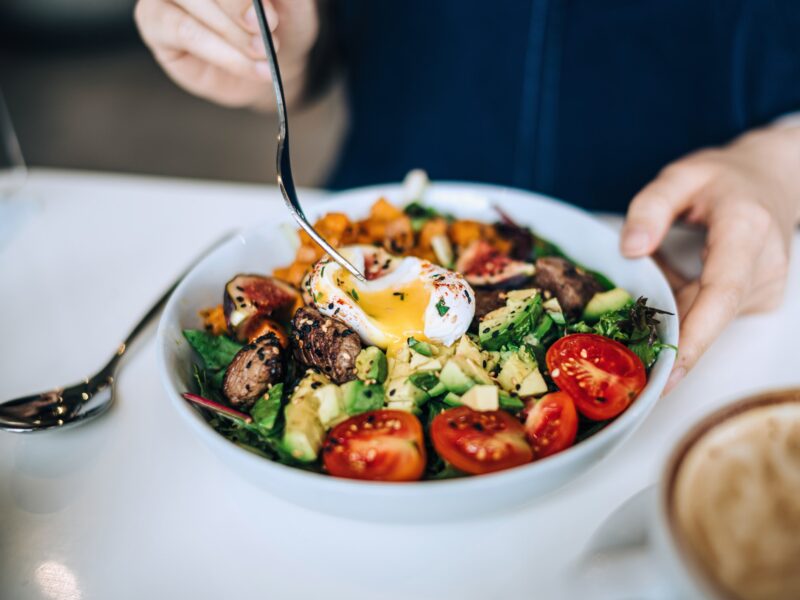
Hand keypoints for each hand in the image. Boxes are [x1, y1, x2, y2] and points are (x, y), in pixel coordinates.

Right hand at [134, 0, 317, 107]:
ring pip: (190, 2)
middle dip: (237, 7)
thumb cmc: (280, 25)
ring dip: (232, 34)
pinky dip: (224, 53)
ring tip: (262, 54)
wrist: (273, 64)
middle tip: (265, 34)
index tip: (270, 15)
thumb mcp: (292, 3)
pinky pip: (184, 32)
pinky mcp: (155, 23)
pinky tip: (253, 68)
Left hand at [620, 125, 799, 392]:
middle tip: (622, 362)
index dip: (695, 338)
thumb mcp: (681, 176)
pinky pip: (708, 314)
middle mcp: (763, 267)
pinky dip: (680, 310)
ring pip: (704, 319)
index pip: (721, 294)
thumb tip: (630, 249)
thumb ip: (651, 207)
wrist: (770, 180)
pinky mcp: (756, 300)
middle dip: (666, 339)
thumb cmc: (723, 179)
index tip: (669, 373)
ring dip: (669, 317)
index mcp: (747, 231)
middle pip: (708, 316)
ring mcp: (764, 288)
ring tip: (636, 313)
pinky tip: (662, 296)